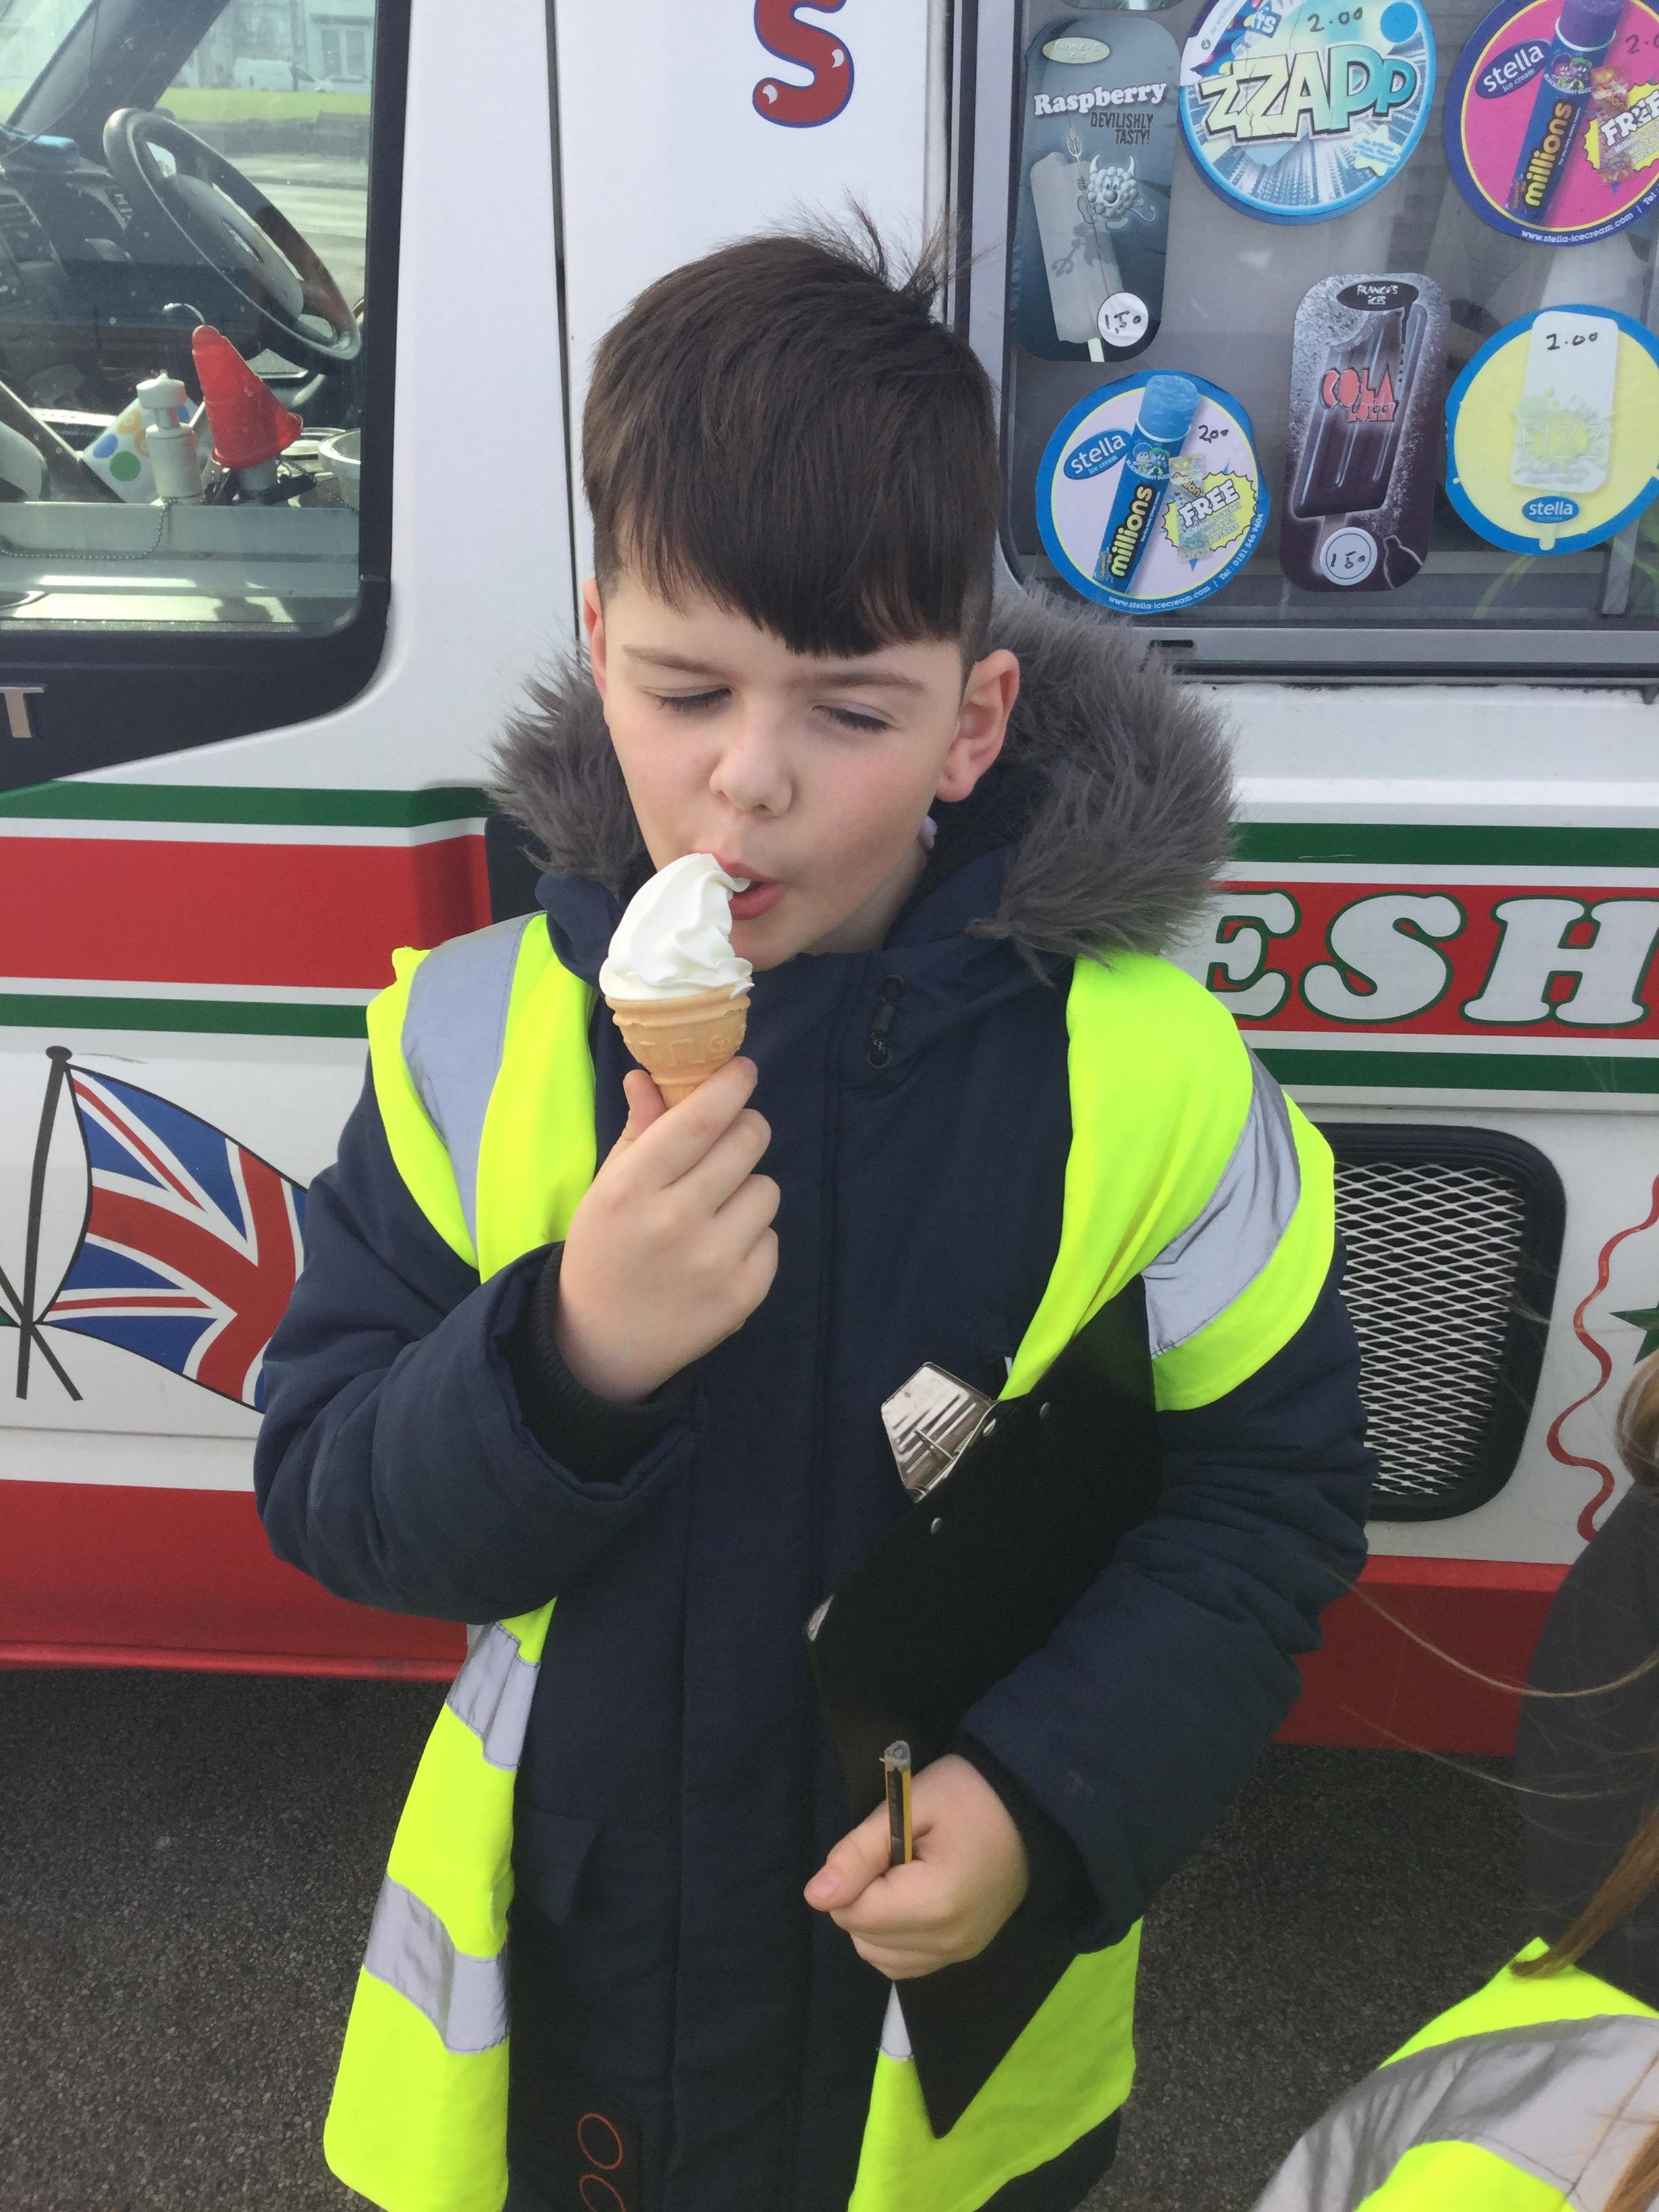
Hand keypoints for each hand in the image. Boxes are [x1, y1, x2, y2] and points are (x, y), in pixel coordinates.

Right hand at [554, 1057, 778, 1402]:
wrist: (604, 1342)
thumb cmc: (606, 1250)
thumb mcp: (607, 1188)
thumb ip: (638, 1131)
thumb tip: (649, 1075)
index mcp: (633, 1188)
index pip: (700, 1120)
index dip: (730, 1086)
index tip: (743, 1071)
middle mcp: (676, 1221)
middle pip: (747, 1142)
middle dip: (745, 1129)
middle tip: (729, 1141)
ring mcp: (714, 1261)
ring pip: (767, 1188)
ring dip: (747, 1188)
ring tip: (714, 1210)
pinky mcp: (744, 1294)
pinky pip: (772, 1235)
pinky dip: (752, 1236)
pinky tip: (719, 1251)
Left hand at [802, 1754, 1028, 1979]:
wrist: (1030, 1808)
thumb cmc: (969, 1794)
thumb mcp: (909, 1806)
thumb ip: (858, 1852)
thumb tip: (816, 1896)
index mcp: (934, 1905)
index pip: (852, 1913)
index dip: (851, 1875)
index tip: (880, 1843)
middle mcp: (947, 1943)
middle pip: (862, 1938)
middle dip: (860, 1896)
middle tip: (894, 1854)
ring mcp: (959, 1954)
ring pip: (879, 1957)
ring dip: (874, 1920)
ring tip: (903, 1875)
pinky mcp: (964, 1955)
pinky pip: (905, 1963)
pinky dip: (894, 1937)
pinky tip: (909, 1899)